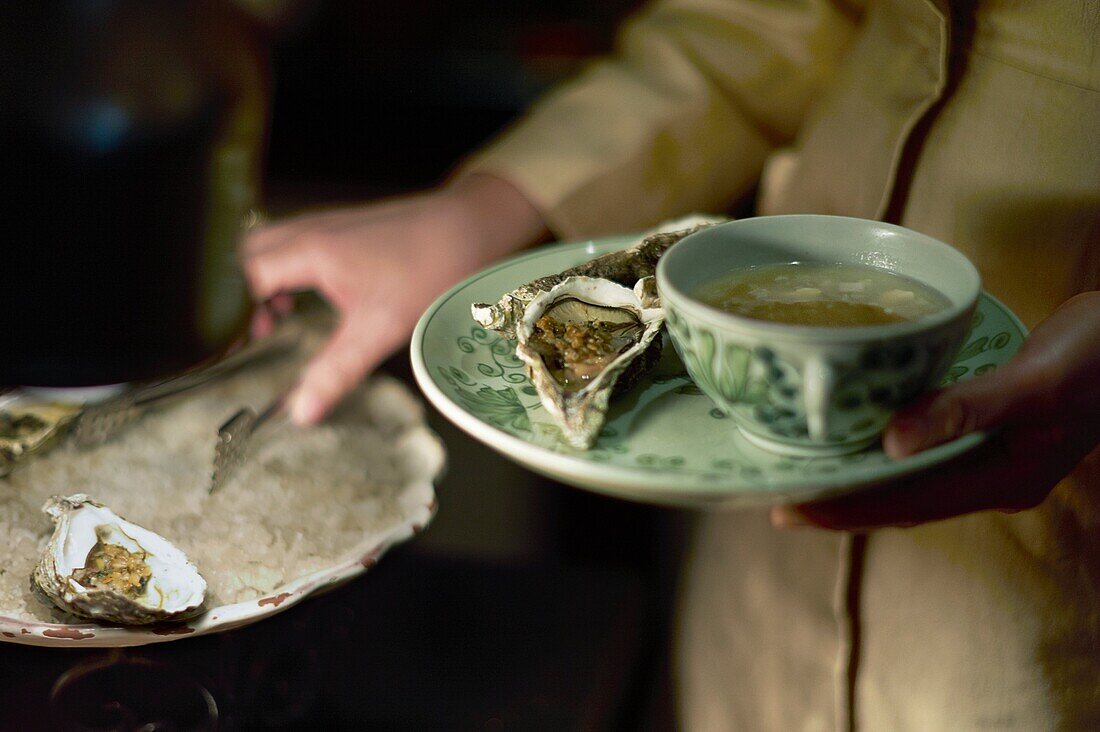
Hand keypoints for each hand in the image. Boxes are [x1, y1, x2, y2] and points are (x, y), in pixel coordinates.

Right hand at [242, 174, 546, 423]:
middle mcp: (307, 230)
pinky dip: (284, 273)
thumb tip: (299, 413)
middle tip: (259, 337)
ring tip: (279, 323)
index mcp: (309, 251)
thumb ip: (336, 371)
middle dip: (239, 298)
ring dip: (262, 284)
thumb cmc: (431, 270)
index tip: (242, 351)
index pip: (240, 279)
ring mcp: (322, 224)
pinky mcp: (338, 228)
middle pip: (243, 259)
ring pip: (266, 249)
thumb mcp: (381, 329)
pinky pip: (290, 246)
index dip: (232, 318)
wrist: (470, 227)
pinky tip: (305, 301)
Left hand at [772, 291, 1099, 529]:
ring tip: (802, 467)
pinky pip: (927, 449)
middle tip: (773, 490)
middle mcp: (993, 477)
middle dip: (839, 500)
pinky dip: (888, 446)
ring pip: (911, 477)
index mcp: (1001, 479)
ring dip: (859, 476)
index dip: (843, 509)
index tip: (786, 509)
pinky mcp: (993, 429)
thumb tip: (891, 443)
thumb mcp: (1035, 382)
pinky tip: (860, 430)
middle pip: (899, 498)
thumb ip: (967, 410)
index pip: (904, 504)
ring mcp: (995, 456)